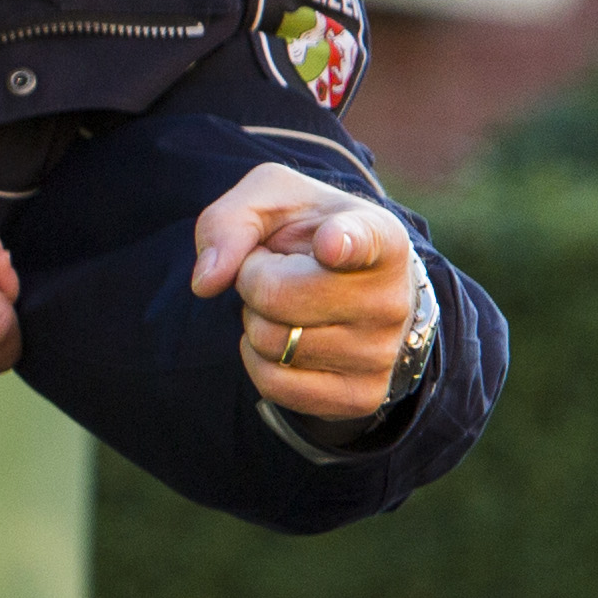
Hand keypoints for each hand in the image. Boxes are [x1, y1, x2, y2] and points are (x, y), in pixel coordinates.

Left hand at [189, 163, 420, 423]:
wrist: (351, 281)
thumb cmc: (307, 232)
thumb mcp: (268, 201)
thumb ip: (229, 224)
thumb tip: (206, 282)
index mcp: (379, 236)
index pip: (361, 242)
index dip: (342, 243)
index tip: (330, 244)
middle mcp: (391, 299)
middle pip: (276, 297)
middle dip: (252, 281)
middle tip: (275, 270)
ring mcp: (381, 353)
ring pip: (272, 345)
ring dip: (256, 321)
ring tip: (287, 302)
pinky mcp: (361, 396)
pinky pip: (275, 386)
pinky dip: (258, 362)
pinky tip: (282, 336)